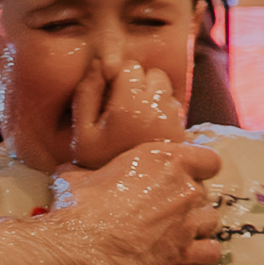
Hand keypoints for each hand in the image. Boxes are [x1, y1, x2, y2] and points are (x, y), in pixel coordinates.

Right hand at [48, 135, 223, 264]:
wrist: (78, 252)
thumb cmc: (76, 208)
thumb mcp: (75, 176)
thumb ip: (89, 172)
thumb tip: (75, 171)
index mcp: (163, 160)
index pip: (207, 159)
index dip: (198, 168)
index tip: (182, 176)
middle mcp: (183, 190)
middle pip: (203, 193)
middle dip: (187, 200)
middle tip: (164, 210)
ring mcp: (187, 225)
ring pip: (210, 221)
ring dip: (196, 226)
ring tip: (176, 233)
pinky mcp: (184, 256)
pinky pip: (209, 252)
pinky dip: (200, 254)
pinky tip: (184, 256)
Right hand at [67, 55, 190, 165]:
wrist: (120, 199)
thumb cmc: (96, 164)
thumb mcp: (81, 131)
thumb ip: (86, 93)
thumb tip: (98, 65)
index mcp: (129, 105)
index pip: (131, 67)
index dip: (119, 78)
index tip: (111, 96)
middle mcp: (156, 110)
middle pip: (155, 75)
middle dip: (140, 85)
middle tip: (125, 107)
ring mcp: (173, 123)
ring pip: (167, 92)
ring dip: (154, 99)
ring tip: (138, 121)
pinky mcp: (182, 136)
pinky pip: (176, 111)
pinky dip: (165, 115)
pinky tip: (149, 132)